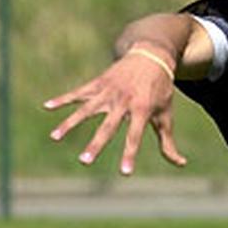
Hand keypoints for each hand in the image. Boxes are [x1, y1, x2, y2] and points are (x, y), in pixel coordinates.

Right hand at [44, 44, 186, 174]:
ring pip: (86, 109)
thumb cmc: (160, 90)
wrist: (152, 55)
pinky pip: (78, 92)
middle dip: (96, 143)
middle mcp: (124, 101)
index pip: (135, 136)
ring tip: (54, 137)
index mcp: (142, 109)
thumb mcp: (166, 114)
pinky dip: (63, 99)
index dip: (130, 153)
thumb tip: (180, 163)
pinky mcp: (98, 83)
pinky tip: (47, 106)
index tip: (124, 172)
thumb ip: (168, 141)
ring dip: (70, 123)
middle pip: (108, 126)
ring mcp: (109, 91)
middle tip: (85, 161)